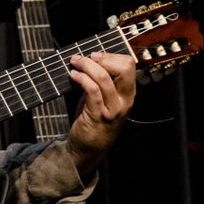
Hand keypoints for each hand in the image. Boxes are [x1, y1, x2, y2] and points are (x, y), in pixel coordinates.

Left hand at [65, 51, 137, 175]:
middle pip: (124, 68)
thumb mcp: (102, 98)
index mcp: (128, 94)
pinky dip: (82, 79)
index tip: (95, 55)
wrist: (88, 148)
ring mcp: (113, 109)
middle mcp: (125, 101)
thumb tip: (89, 59)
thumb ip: (101, 81)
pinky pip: (92, 91)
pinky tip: (73, 76)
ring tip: (75, 63)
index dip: (111, 56)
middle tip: (86, 57)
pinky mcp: (99, 116)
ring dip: (87, 66)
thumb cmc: (93, 120)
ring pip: (105, 78)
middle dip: (103, 58)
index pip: (129, 65)